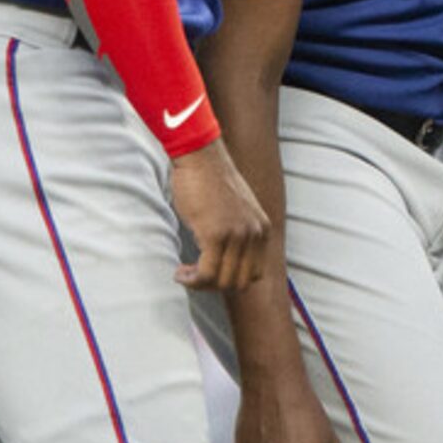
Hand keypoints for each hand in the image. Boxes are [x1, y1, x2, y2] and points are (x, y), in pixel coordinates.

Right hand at [168, 140, 268, 290]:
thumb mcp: (237, 210)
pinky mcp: (216, 234)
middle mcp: (254, 234)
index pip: (254, 274)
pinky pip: (206, 273)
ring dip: (200, 284)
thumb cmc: (210, 181)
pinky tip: (180, 272)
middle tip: (194, 277)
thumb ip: (239, 234)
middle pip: (239, 282)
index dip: (230, 280)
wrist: (200, 156)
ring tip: (185, 274)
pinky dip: (192, 280)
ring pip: (222, 281)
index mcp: (262, 229)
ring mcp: (237, 235)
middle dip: (215, 286)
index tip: (210, 274)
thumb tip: (226, 263)